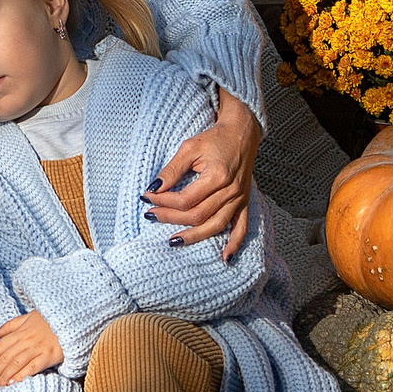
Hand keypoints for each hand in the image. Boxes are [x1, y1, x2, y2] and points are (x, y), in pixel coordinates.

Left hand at [0, 311, 63, 389]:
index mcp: (19, 332)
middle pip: (5, 358)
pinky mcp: (49, 356)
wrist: (71, 321)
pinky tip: (13, 383)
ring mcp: (37, 348)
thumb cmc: (48, 321)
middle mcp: (26, 341)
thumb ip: (10, 326)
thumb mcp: (28, 318)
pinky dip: (22, 374)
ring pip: (16, 363)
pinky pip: (33, 367)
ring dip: (4, 376)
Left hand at [145, 88, 260, 257]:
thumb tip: (153, 189)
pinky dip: (234, 244)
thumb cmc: (214, 138)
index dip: (164, 201)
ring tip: (173, 242)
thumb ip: (172, 170)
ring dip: (194, 237)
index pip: (185, 199)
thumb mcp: (189, 148)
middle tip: (151, 216)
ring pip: (216, 225)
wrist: (242, 133)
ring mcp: (239, 199)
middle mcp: (230, 191)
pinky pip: (242, 228)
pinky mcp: (244, 202)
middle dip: (171, 218)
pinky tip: (225, 258)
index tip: (147, 197)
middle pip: (198, 215)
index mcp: (217, 176)